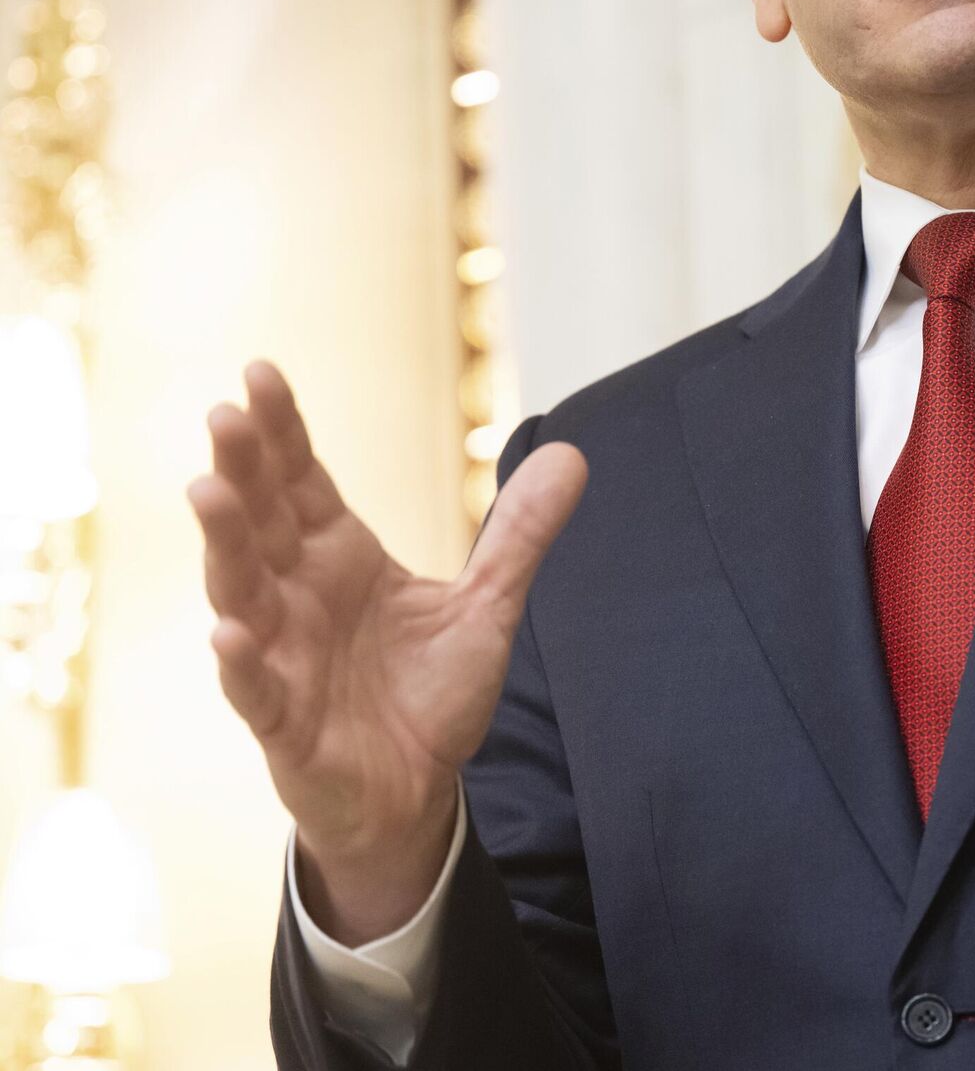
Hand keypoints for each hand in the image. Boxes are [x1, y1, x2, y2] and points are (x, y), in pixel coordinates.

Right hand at [187, 360, 586, 939]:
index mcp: (338, 559)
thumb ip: (521, 533)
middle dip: (242, 468)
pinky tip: (229, 632)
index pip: (301, 483)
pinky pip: (255, 690)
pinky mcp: (284, 723)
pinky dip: (241, 662)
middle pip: (261, 522)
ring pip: (241, 592)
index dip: (281, 432)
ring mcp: (283, 657)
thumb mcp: (488, 606)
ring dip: (224, 544)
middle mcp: (298, 597)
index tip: (261, 373)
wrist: (420, 793)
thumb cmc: (431, 694)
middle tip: (226, 415)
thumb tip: (573, 452)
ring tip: (208, 491)